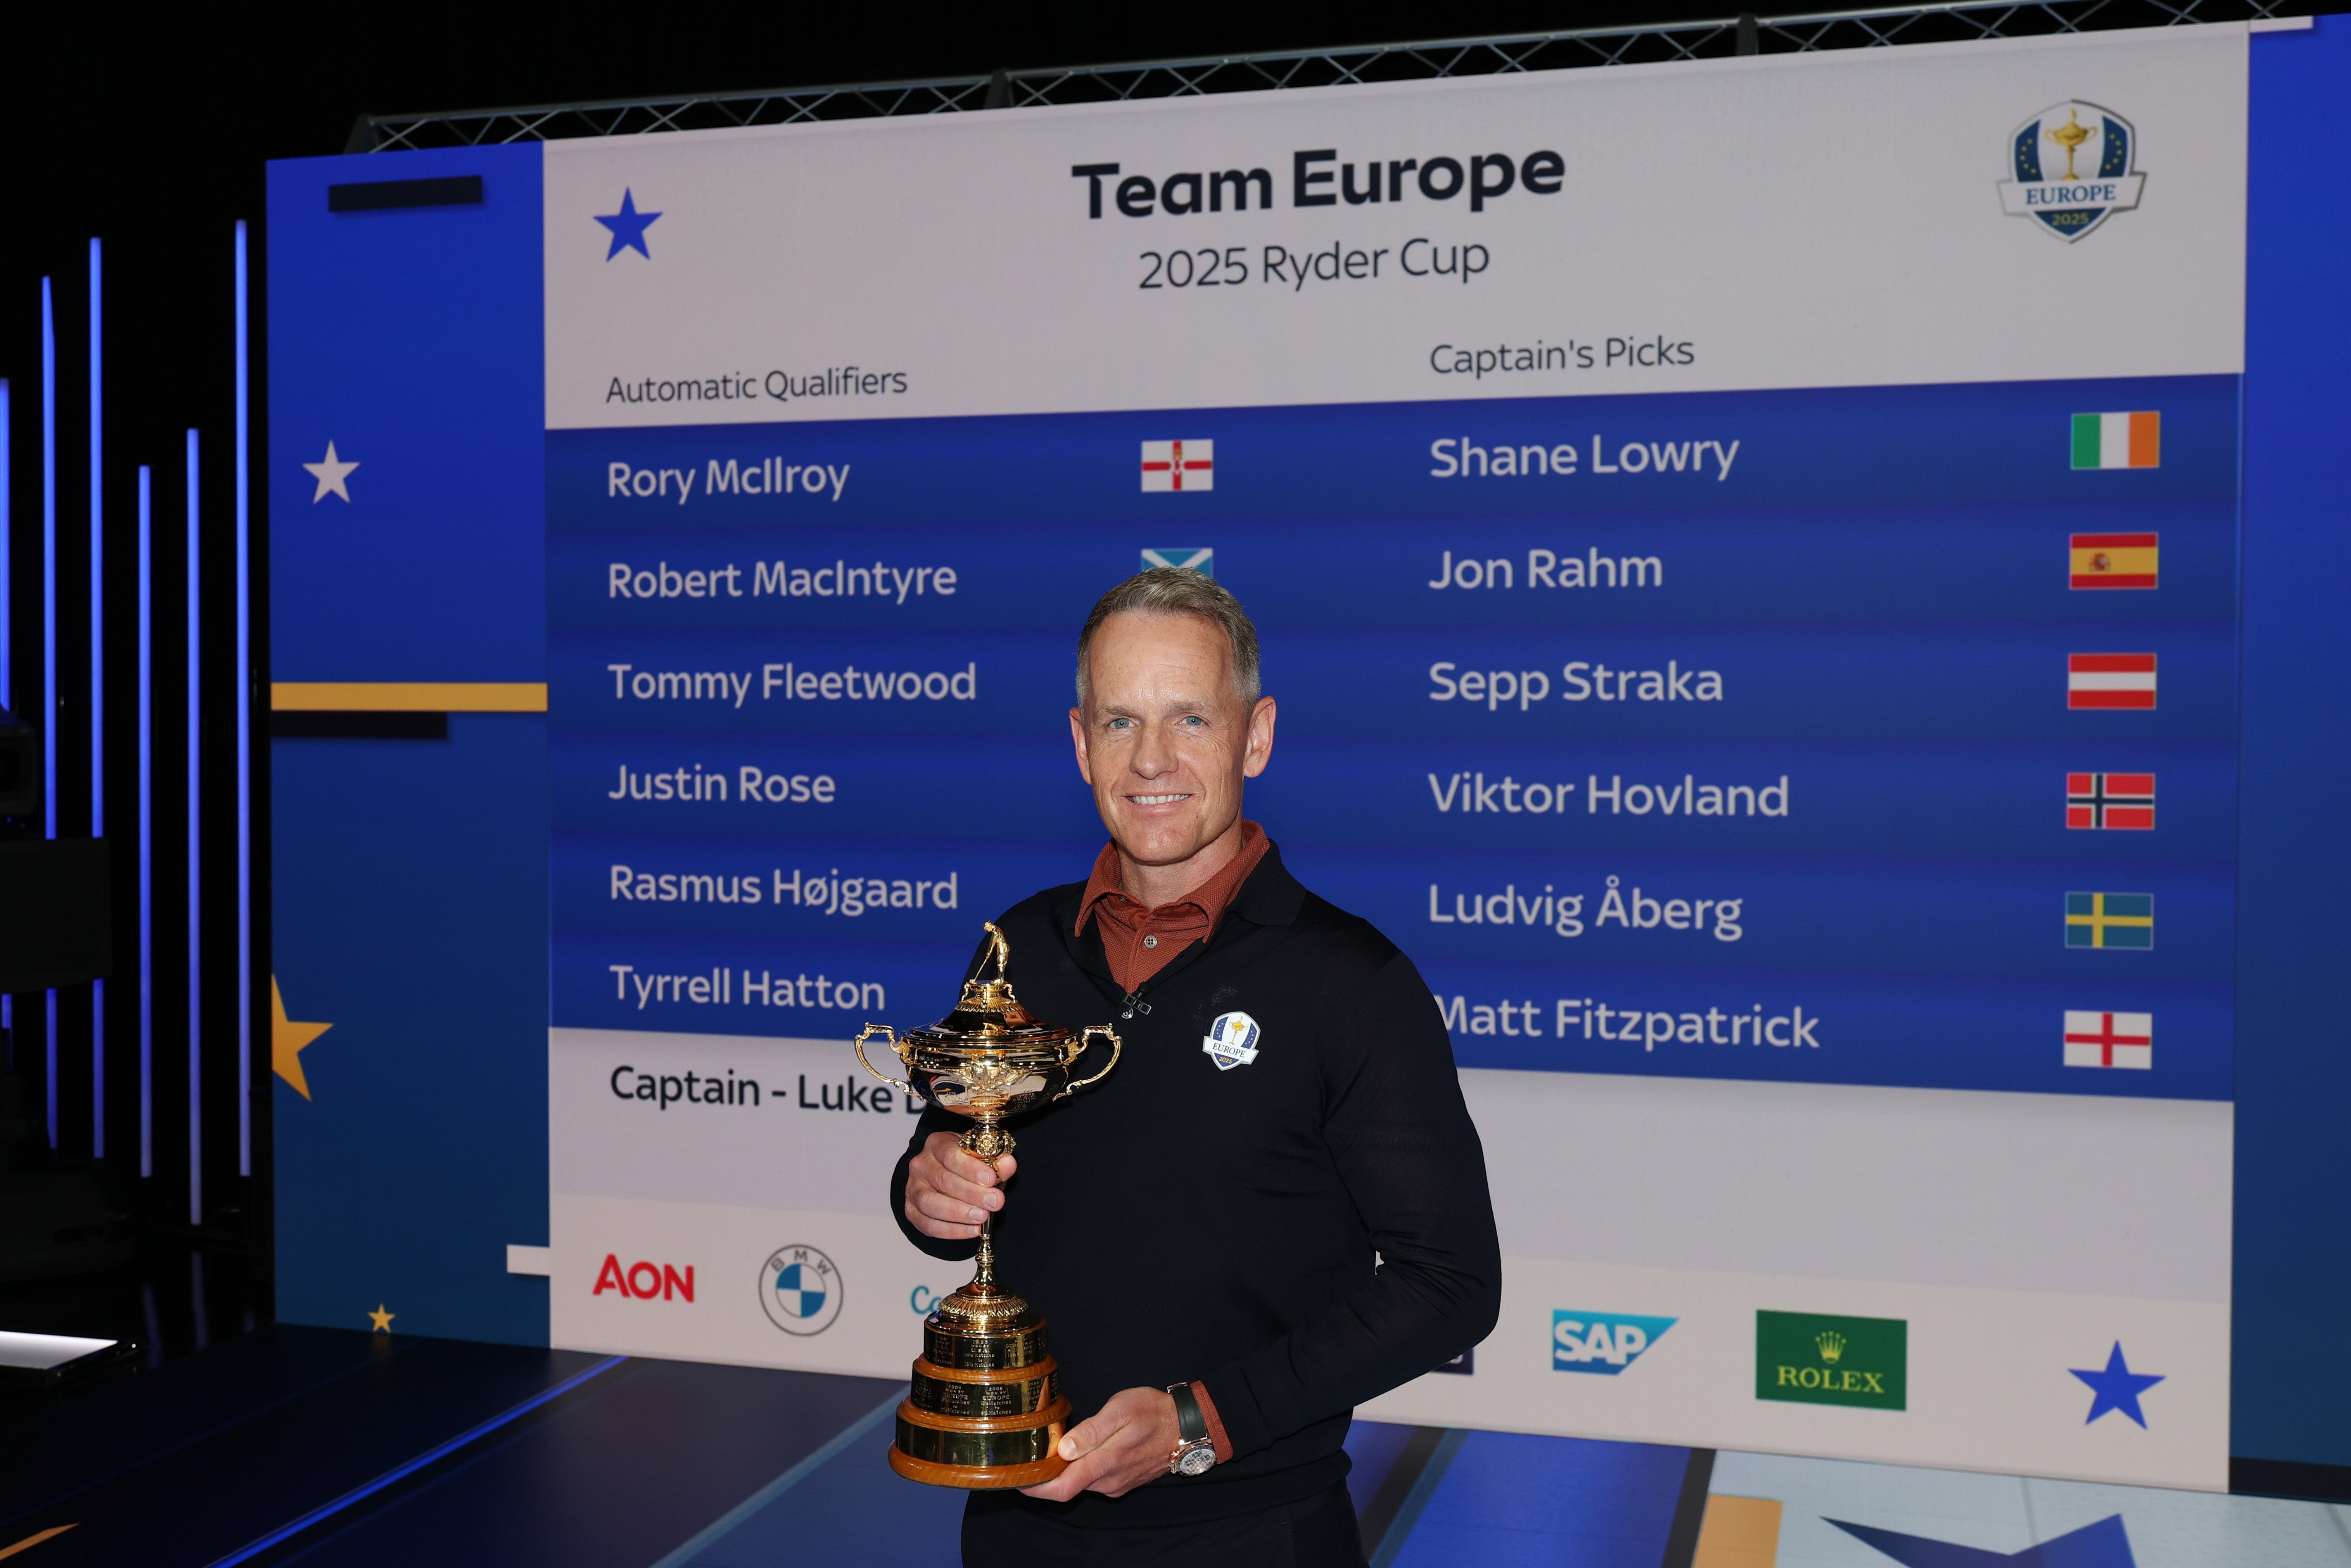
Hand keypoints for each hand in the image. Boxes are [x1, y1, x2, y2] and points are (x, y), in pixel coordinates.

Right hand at [903, 1132, 1016, 1240]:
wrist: (949, 1176)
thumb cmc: (967, 1165)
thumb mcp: (984, 1156)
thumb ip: (997, 1160)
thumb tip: (1008, 1165)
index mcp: (936, 1144)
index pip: (950, 1154)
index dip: (971, 1168)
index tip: (991, 1179)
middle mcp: (921, 1165)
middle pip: (943, 1180)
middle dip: (972, 1194)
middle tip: (994, 1202)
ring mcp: (913, 1189)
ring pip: (931, 1203)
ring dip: (959, 1213)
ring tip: (982, 1217)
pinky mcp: (912, 1212)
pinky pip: (929, 1225)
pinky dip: (951, 1230)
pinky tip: (972, 1229)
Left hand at [1020, 1386, 1180, 1500]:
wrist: (1187, 1427)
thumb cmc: (1153, 1412)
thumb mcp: (1121, 1409)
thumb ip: (1092, 1430)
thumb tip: (1063, 1448)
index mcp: (1104, 1463)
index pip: (1061, 1488)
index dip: (1035, 1488)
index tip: (1017, 1478)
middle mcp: (1108, 1481)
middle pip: (1068, 1485)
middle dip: (1049, 1472)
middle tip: (1034, 1451)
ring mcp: (1117, 1484)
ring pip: (1082, 1481)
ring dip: (1068, 1468)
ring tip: (1058, 1444)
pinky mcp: (1124, 1481)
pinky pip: (1096, 1478)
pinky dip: (1084, 1467)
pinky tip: (1084, 1448)